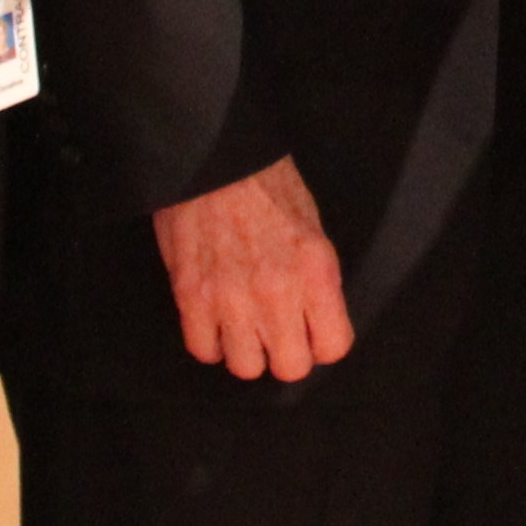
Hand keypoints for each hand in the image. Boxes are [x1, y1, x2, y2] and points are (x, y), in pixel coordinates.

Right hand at [152, 155, 355, 381]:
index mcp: (315, 269)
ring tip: (244, 324)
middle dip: (287, 354)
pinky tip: (216, 318)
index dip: (324, 344)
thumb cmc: (266, 185)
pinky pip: (203, 350)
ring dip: (246, 349)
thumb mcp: (313, 227)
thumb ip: (317, 280)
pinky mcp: (191, 295)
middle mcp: (276, 290)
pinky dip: (210, 341)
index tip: (314, 334)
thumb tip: (315, 321)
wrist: (216, 157)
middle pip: (290, 368)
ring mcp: (230, 296)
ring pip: (245, 367)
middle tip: (279, 332)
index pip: (334, 346)